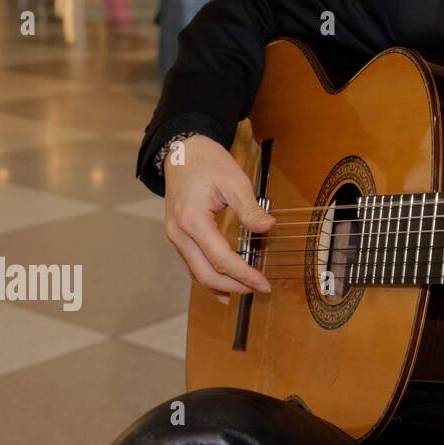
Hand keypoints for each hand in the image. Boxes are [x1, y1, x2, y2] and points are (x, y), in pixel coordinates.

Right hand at [163, 134, 273, 302]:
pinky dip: (208, 278)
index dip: (244, 275)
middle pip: (206, 273)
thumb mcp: (235, 181)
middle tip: (259, 290)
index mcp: (193, 220)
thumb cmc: (208, 163)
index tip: (264, 284)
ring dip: (221, 286)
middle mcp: (179, 233)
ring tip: (246, 292)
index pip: (221, 259)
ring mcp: (175, 237)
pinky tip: (223, 290)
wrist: (182, 152)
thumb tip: (268, 227)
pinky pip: (192, 264)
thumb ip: (250, 208)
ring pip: (196, 273)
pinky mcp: (177, 236)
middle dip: (234, 286)